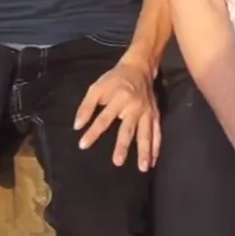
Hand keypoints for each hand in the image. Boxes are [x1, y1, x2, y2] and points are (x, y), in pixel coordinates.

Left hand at [73, 56, 158, 170]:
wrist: (139, 68)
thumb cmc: (115, 79)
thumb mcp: (96, 88)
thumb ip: (86, 107)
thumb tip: (77, 126)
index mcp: (118, 99)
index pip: (104, 119)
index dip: (93, 132)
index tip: (83, 145)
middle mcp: (134, 107)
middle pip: (128, 129)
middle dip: (123, 146)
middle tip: (118, 162)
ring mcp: (147, 112)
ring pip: (146, 134)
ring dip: (145, 151)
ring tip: (142, 168)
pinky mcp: (155, 115)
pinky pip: (157, 132)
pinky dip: (156, 147)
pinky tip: (153, 161)